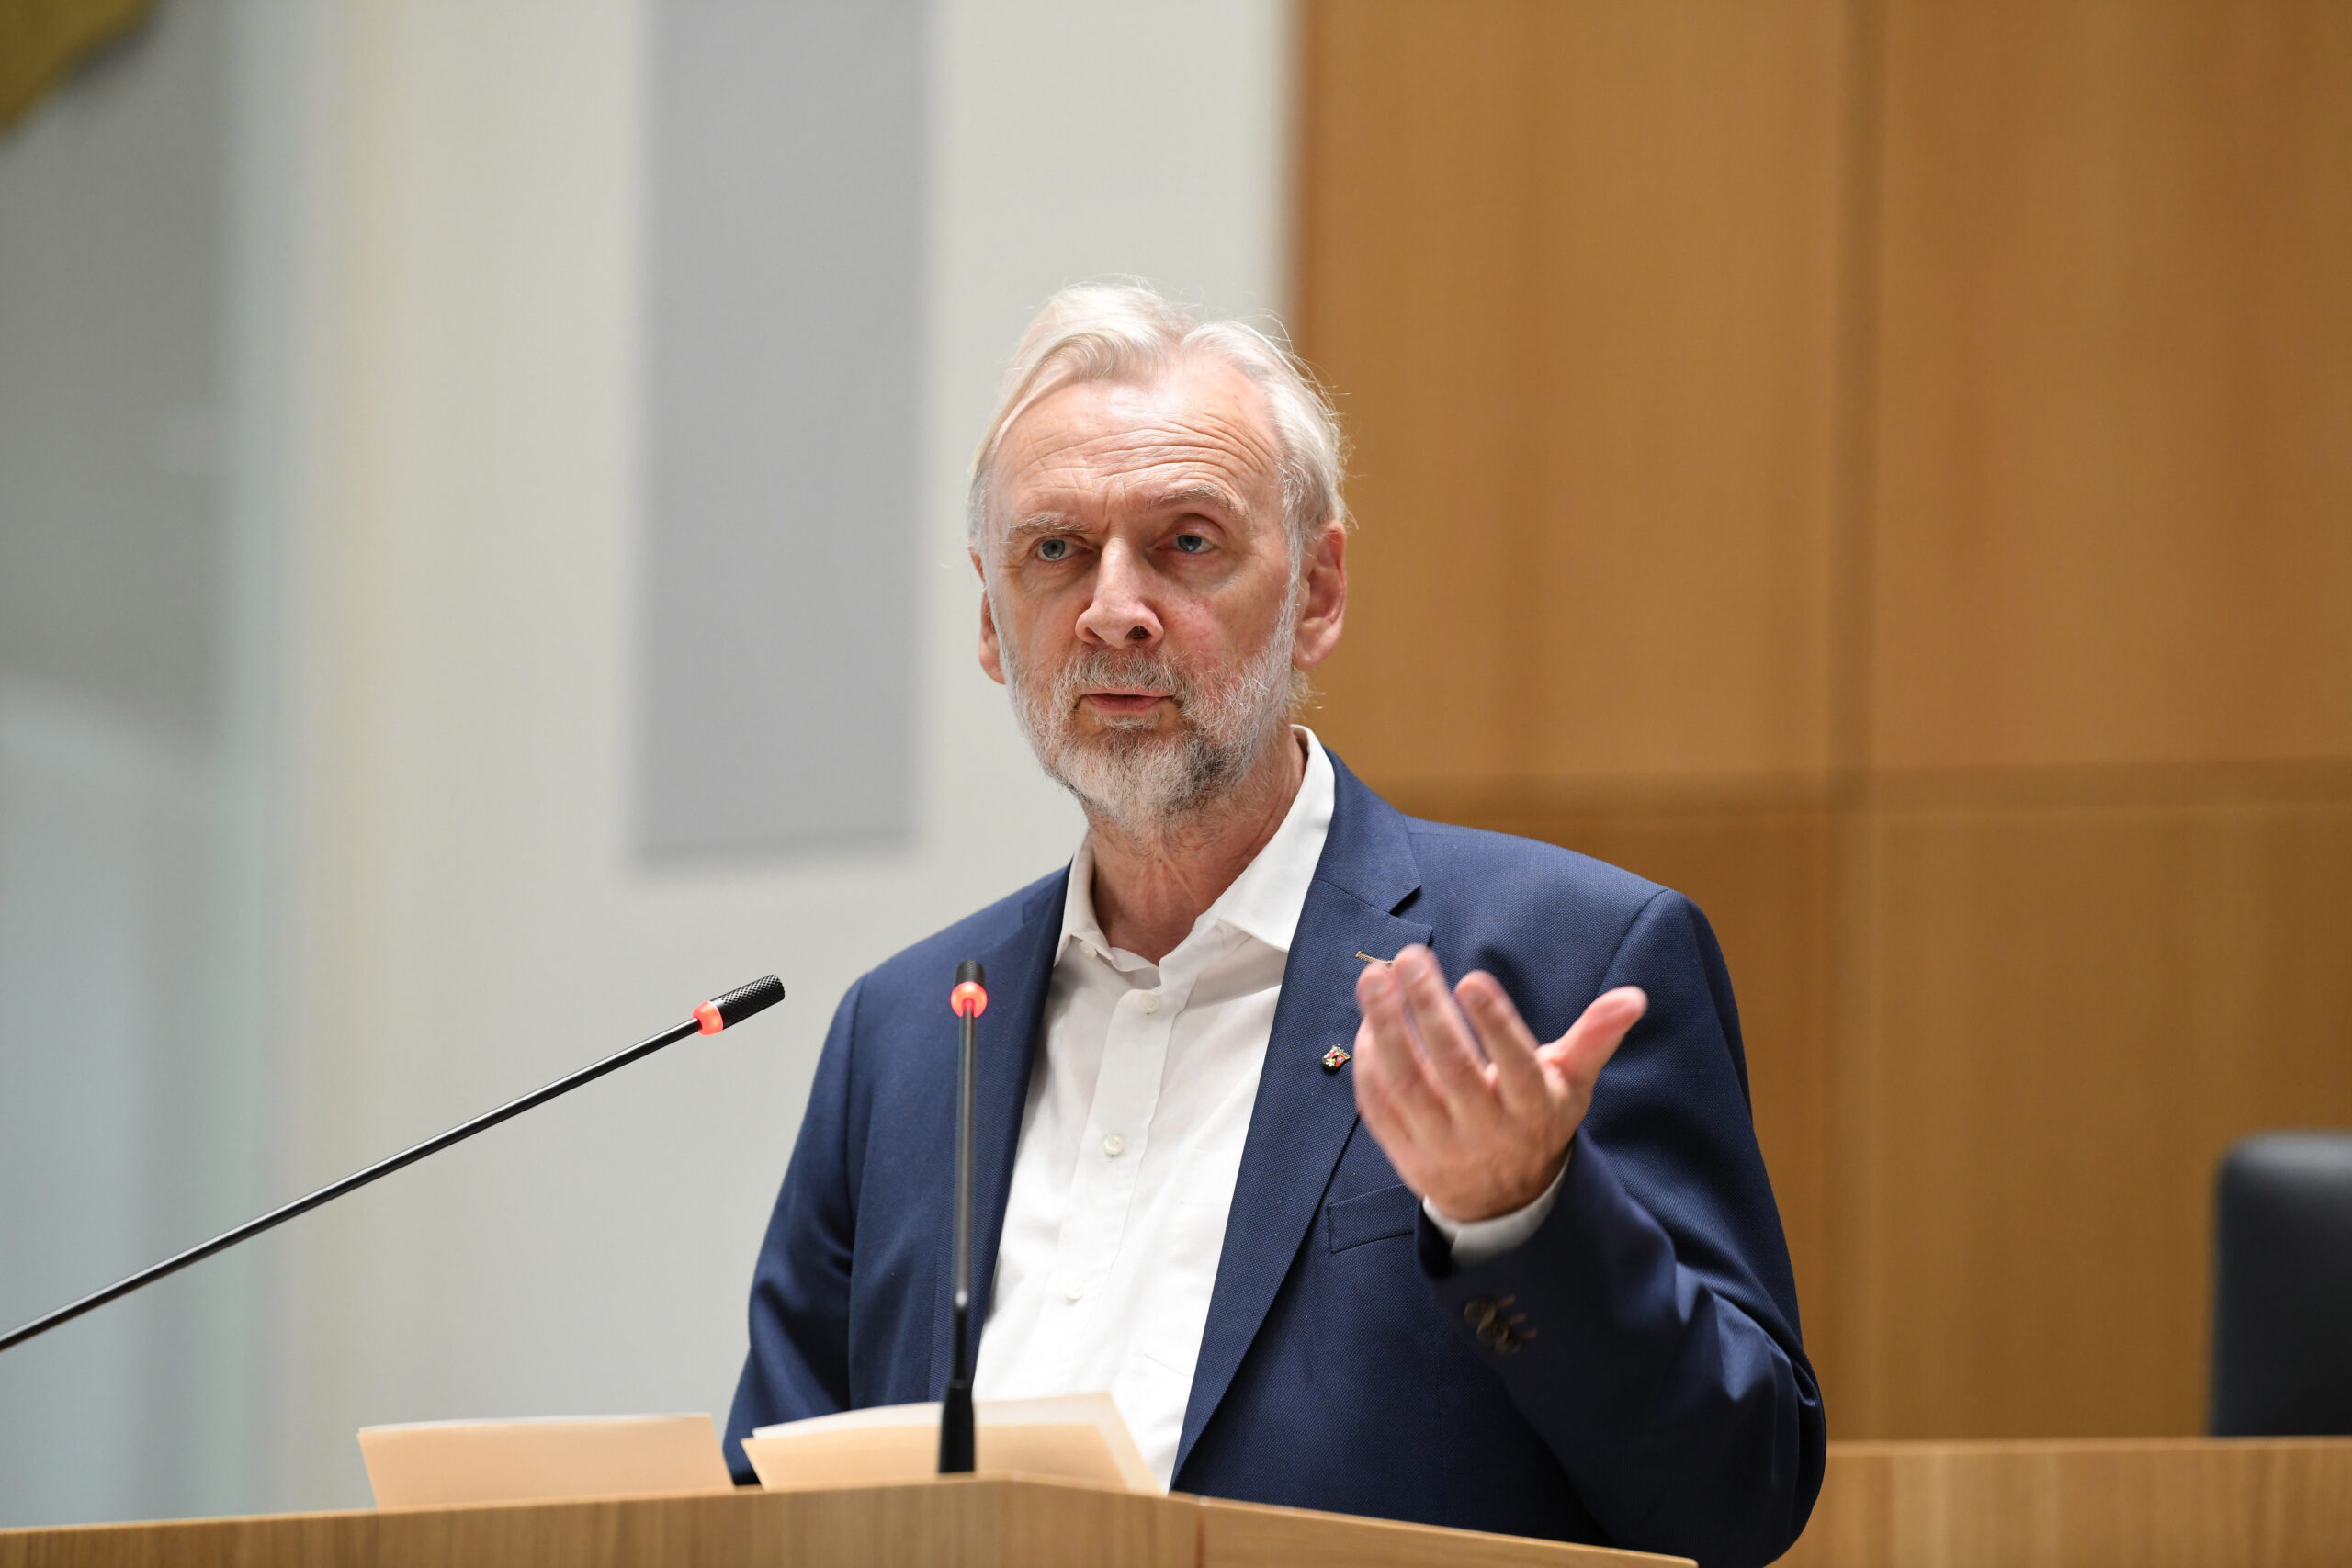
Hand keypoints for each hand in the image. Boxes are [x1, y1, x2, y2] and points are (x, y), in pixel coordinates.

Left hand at [1352, 945, 1646, 1222]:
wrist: (1504, 1202)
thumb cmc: (1538, 1121)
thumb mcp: (1572, 1084)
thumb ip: (1595, 1037)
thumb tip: (1634, 997)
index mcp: (1531, 1108)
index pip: (1515, 1065)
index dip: (1494, 1023)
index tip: (1472, 979)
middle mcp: (1485, 1128)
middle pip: (1453, 1068)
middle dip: (1428, 1010)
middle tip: (1410, 958)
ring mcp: (1440, 1144)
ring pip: (1407, 1086)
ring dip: (1384, 1030)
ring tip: (1373, 979)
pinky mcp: (1404, 1153)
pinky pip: (1379, 1108)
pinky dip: (1368, 1066)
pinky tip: (1365, 1024)